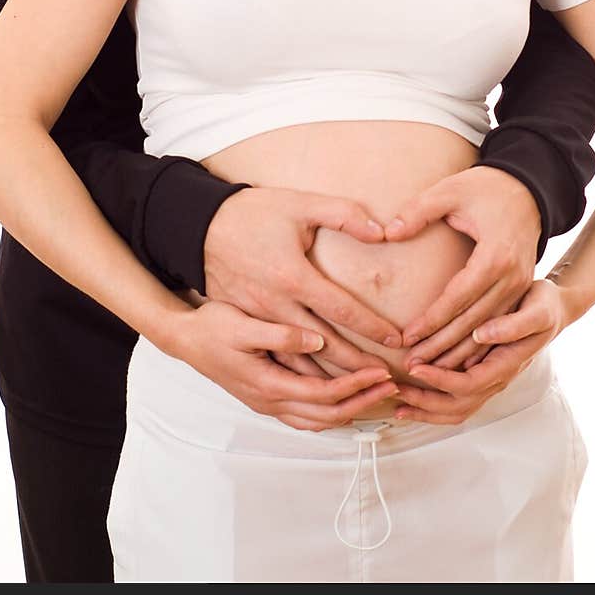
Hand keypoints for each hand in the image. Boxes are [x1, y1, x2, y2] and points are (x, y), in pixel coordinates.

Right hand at [172, 300, 399, 430]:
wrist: (184, 340)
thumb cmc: (212, 328)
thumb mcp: (243, 325)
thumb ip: (280, 334)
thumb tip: (316, 339)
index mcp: (268, 385)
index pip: (324, 393)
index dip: (356, 384)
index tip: (381, 371)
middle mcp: (270, 401)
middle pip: (328, 413)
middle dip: (363, 400)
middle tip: (393, 385)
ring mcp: (267, 404)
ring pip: (318, 420)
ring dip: (350, 408)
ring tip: (377, 392)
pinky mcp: (267, 398)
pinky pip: (306, 415)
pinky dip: (331, 411)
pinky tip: (345, 397)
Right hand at [204, 185, 402, 369]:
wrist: (198, 229)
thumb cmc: (252, 214)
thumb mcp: (300, 204)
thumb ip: (343, 215)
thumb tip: (380, 231)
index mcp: (291, 277)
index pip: (341, 310)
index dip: (371, 327)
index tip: (396, 339)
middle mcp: (275, 306)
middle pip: (324, 347)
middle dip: (357, 366)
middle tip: (386, 377)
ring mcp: (258, 321)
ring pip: (300, 362)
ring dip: (332, 380)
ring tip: (363, 390)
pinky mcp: (247, 325)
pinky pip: (278, 361)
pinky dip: (303, 379)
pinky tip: (323, 387)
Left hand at [384, 165, 541, 368]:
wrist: (529, 187)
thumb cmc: (485, 187)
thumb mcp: (450, 190)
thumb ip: (418, 211)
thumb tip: (389, 233)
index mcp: (495, 256)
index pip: (458, 298)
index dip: (431, 320)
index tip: (407, 337)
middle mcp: (513, 278)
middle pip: (474, 323)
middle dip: (442, 346)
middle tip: (412, 363)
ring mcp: (522, 286)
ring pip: (487, 330)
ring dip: (458, 351)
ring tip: (428, 367)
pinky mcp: (522, 289)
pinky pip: (498, 323)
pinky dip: (477, 344)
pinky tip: (456, 358)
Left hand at [392, 279, 565, 423]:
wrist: (555, 310)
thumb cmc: (544, 307)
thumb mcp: (538, 310)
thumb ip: (514, 325)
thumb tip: (482, 334)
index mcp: (508, 365)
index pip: (470, 383)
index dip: (440, 380)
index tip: (416, 368)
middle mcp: (498, 379)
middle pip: (459, 406)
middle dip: (426, 401)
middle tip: (396, 389)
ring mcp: (491, 381)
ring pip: (457, 409)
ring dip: (427, 410)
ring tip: (397, 404)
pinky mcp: (483, 374)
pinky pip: (457, 400)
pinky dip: (433, 403)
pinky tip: (413, 397)